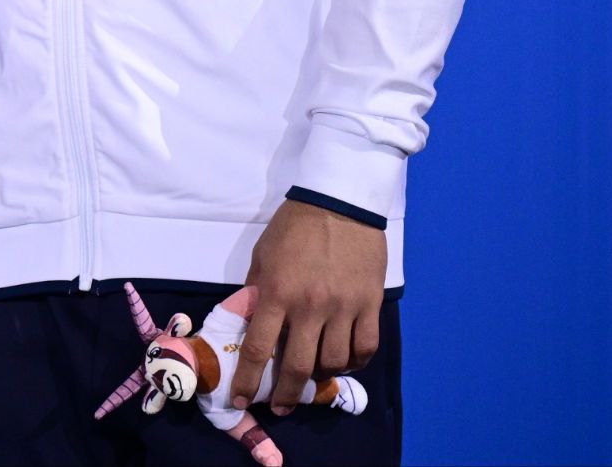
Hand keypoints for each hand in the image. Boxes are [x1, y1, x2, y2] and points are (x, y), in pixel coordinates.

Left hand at [231, 199, 385, 414]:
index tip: (240, 399)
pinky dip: (354, 362)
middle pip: (297, 365)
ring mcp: (344, 308)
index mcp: (277, 292)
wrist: (340, 203)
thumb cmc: (294, 227)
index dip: (248, 380)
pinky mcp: (371, 305)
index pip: (257, 348)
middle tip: (281, 406)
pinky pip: (365, 348)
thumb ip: (257, 291)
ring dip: (320, 376)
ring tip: (312, 377)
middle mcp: (311, 306)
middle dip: (286, 394)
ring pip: (334, 362)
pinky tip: (344, 362)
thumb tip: (250, 323)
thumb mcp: (263, 256)